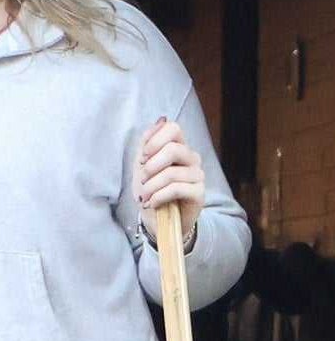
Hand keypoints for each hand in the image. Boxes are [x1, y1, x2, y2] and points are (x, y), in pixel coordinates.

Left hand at [136, 117, 203, 243]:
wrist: (157, 220)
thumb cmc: (150, 191)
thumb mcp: (142, 166)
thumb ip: (147, 143)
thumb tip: (161, 120)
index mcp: (178, 148)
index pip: (173, 128)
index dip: (154, 140)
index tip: (142, 158)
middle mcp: (191, 158)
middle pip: (173, 149)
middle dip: (151, 166)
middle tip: (143, 180)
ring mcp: (198, 175)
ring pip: (172, 173)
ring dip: (151, 186)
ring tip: (144, 196)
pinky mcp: (199, 193)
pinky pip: (176, 189)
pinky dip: (158, 197)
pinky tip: (152, 203)